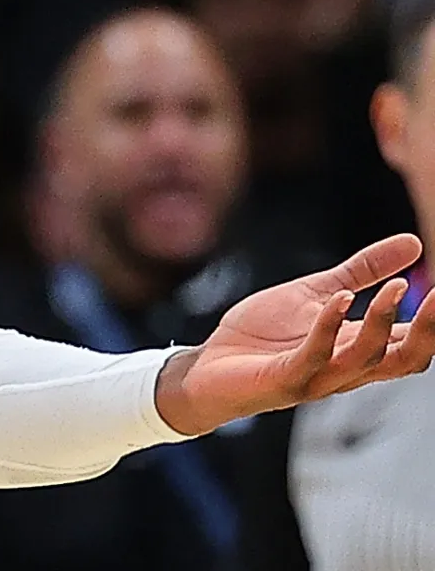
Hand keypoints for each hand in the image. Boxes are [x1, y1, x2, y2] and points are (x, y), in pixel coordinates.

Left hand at [155, 234, 434, 434]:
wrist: (209, 365)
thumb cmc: (264, 335)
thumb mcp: (318, 292)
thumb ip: (362, 271)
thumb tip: (414, 242)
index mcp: (360, 348)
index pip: (416, 343)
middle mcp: (348, 368)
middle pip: (406, 359)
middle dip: (430, 330)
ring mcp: (320, 377)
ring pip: (368, 359)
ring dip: (384, 323)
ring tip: (395, 288)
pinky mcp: (286, 378)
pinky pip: (316, 356)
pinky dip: (330, 327)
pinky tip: (339, 299)